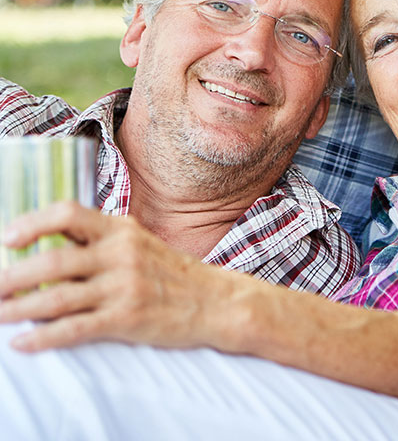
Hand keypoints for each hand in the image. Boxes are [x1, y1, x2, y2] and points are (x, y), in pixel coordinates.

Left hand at [0, 201, 233, 351]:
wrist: (216, 301)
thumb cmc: (170, 273)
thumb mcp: (138, 242)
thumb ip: (98, 240)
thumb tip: (46, 239)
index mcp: (120, 230)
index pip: (68, 214)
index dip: (32, 224)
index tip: (6, 239)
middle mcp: (121, 254)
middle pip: (52, 262)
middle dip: (11, 278)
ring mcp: (124, 287)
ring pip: (56, 299)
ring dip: (17, 310)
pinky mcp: (127, 319)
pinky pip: (75, 328)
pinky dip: (43, 338)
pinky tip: (23, 343)